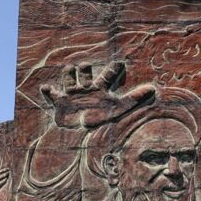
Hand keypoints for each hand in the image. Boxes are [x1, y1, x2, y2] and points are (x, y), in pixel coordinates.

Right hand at [40, 60, 155, 128]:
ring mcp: (73, 96)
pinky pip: (53, 95)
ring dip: (69, 75)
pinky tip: (47, 88)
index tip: (121, 63)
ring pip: (70, 79)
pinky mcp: (60, 103)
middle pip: (85, 73)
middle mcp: (87, 90)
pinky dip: (49, 92)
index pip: (108, 76)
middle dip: (85, 69)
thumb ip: (134, 99)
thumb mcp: (119, 108)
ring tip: (69, 69)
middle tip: (86, 66)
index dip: (114, 70)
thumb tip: (153, 89)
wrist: (84, 137)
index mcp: (101, 90)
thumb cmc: (102, 121)